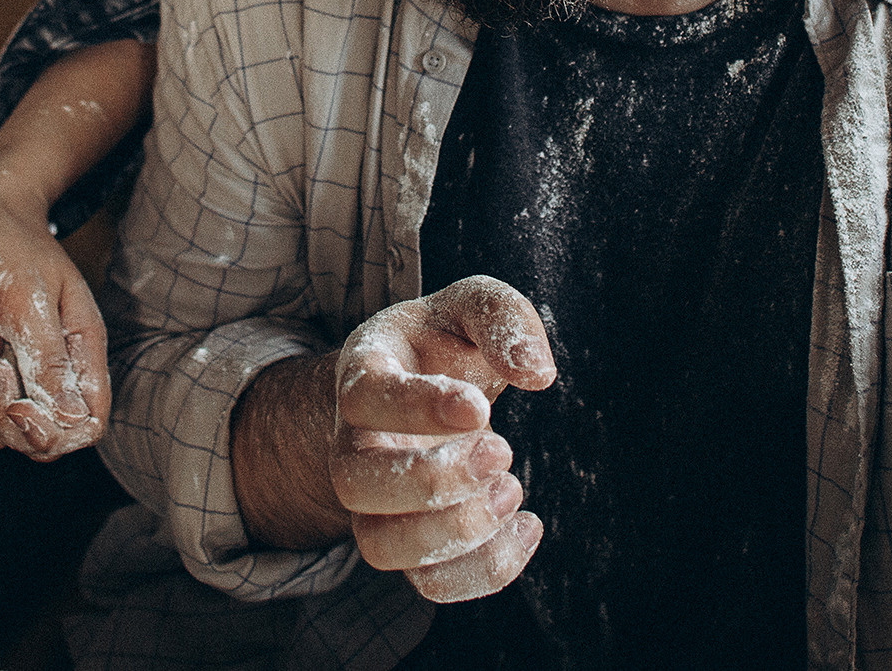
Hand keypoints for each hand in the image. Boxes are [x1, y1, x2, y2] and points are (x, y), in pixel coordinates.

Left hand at [0, 160, 107, 459]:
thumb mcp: (30, 298)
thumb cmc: (11, 243)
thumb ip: (48, 360)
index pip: (85, 426)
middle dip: (2, 416)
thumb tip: (70, 420)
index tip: (21, 406)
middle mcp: (48, 369)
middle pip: (34, 441)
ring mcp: (10, 367)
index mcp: (79, 353)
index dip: (53, 435)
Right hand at [330, 277, 554, 601]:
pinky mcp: (412, 544)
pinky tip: (528, 525)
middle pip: (354, 483)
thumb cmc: (445, 345)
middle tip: (503, 452)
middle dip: (433, 481)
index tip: (482, 408)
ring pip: (381, 548)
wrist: (422, 387)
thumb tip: (537, 372)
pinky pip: (430, 584)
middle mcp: (355, 444)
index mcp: (363, 375)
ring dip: (455, 532)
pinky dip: (484, 570)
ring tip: (513, 489)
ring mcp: (377, 503)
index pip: (364, 398)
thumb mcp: (468, 308)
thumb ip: (499, 317)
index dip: (417, 408)